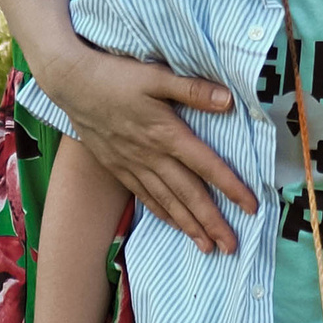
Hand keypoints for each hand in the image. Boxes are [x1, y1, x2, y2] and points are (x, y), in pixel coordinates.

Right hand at [38, 40, 253, 253]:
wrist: (71, 83)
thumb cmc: (116, 75)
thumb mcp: (156, 75)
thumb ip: (193, 89)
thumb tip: (229, 101)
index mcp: (166, 133)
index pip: (206, 165)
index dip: (230, 187)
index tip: (251, 208)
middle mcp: (151, 155)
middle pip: (188, 194)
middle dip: (212, 222)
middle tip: (231, 246)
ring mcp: (133, 164)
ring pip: (167, 201)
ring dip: (189, 226)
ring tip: (208, 247)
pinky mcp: (118, 167)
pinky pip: (144, 197)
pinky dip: (163, 214)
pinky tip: (176, 226)